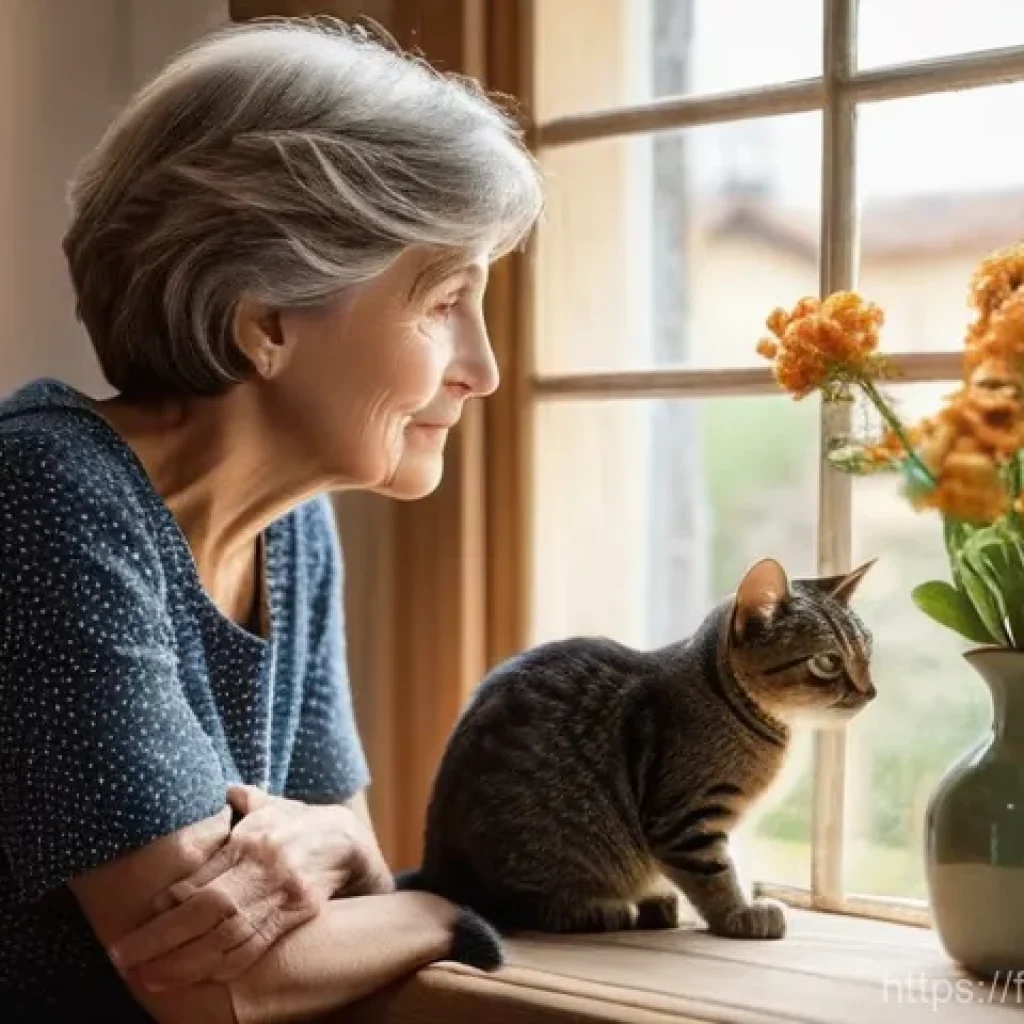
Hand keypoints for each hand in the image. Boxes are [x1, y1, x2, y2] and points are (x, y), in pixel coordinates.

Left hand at [109, 785, 392, 990]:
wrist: (346, 841)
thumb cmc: (295, 821)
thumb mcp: (266, 804)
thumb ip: (238, 800)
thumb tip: (216, 791)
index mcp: (253, 838)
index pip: (205, 875)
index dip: (170, 902)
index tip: (138, 918)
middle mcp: (268, 867)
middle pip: (211, 910)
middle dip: (163, 939)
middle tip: (124, 959)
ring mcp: (285, 894)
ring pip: (230, 937)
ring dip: (186, 963)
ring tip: (149, 978)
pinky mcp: (298, 915)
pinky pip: (256, 948)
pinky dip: (224, 967)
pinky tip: (195, 977)